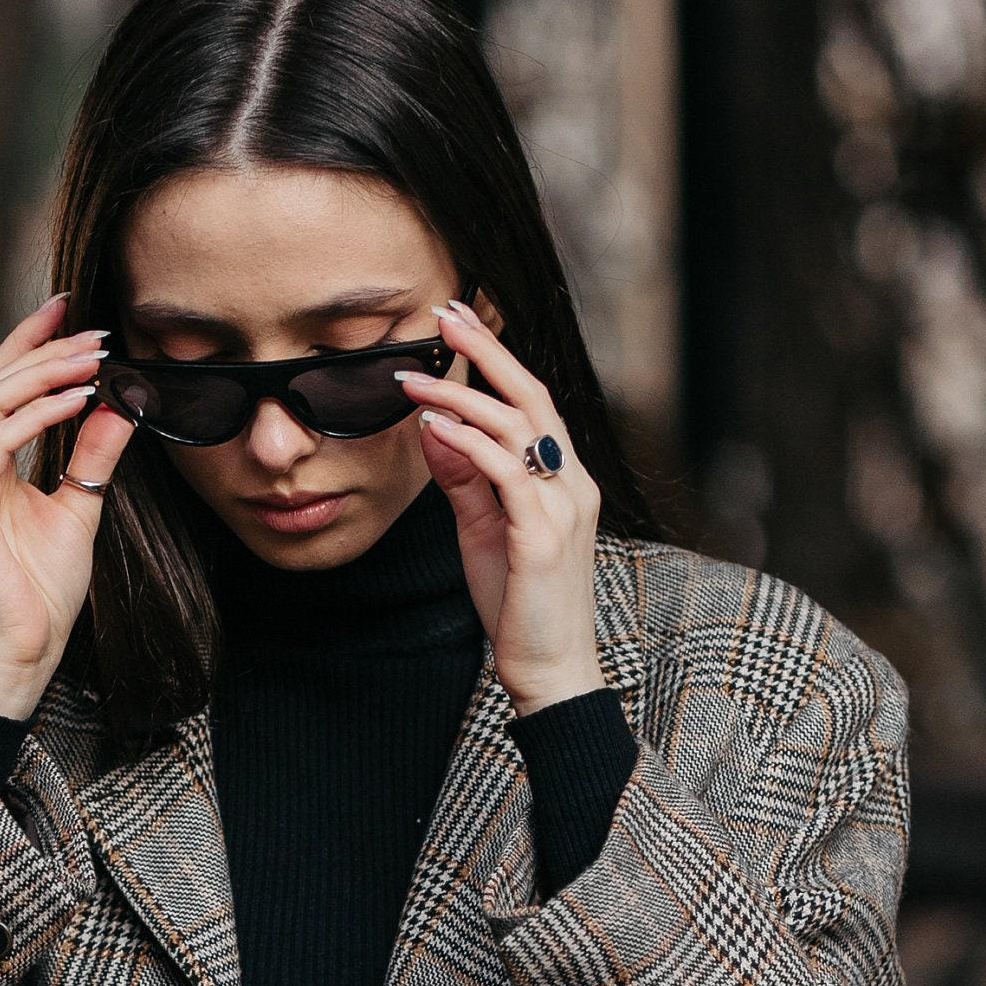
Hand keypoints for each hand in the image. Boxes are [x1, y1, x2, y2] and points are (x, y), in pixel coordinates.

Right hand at [0, 294, 136, 718]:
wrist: (20, 653)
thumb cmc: (41, 595)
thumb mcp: (79, 510)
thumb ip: (92, 457)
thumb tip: (120, 406)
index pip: (2, 386)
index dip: (31, 343)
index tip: (71, 309)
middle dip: (44, 348)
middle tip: (94, 328)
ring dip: (46, 373)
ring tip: (93, 357)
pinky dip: (39, 415)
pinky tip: (77, 400)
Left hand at [400, 303, 605, 712]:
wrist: (550, 671)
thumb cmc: (520, 607)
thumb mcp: (485, 532)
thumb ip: (465, 480)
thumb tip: (434, 427)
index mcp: (563, 480)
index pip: (532, 404)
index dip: (496, 360)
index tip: (456, 326)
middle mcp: (572, 485)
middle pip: (532, 397)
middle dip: (486, 351)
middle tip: (444, 314)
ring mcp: (562, 510)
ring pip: (518, 428)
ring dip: (462, 395)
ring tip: (413, 378)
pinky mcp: (543, 539)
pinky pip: (506, 474)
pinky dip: (468, 443)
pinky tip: (434, 427)